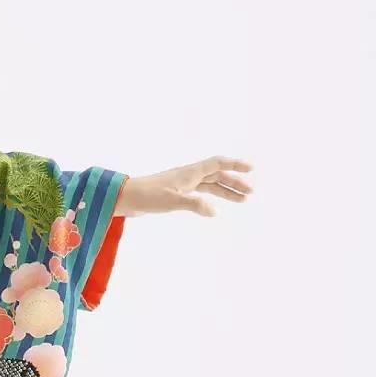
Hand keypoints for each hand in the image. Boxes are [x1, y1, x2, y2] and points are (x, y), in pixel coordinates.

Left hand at [116, 157, 253, 218]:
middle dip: (234, 183)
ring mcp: (182, 185)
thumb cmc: (146, 197)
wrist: (125, 198)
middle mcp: (187, 176)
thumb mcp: (171, 201)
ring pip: (209, 185)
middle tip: (250, 194)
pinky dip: (210, 198)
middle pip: (216, 176)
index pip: (217, 164)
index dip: (234, 165)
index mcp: (189, 173)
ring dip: (225, 192)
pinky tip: (214, 208)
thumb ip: (193, 204)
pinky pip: (199, 193)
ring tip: (242, 201)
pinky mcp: (175, 194)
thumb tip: (214, 211)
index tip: (251, 169)